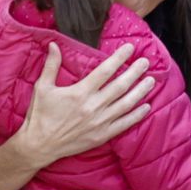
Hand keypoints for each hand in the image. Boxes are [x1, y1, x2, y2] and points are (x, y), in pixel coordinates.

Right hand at [9, 42, 155, 168]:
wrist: (39, 146)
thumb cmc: (40, 115)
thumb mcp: (42, 87)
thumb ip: (51, 65)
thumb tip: (54, 44)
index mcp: (80, 93)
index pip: (104, 71)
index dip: (118, 58)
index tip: (130, 48)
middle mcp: (93, 107)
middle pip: (120, 86)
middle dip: (135, 72)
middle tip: (146, 62)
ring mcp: (99, 122)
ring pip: (126, 104)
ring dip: (140, 92)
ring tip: (151, 80)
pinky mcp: (102, 136)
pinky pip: (124, 124)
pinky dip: (137, 115)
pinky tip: (146, 107)